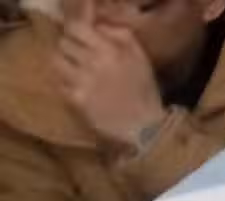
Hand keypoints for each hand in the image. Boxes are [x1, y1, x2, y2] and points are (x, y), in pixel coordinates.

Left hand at [53, 0, 165, 147]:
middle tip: (79, 58)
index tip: (81, 39)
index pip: (76, 28)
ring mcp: (83, 81)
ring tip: (74, 72)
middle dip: (71, 49)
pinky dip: (67, 85)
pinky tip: (78, 90)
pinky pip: (61, 84)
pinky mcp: (77, 99)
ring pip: (57, 62)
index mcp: (110, 50)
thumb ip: (122, 36)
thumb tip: (99, 27)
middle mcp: (93, 62)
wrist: (146, 128)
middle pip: (64, 44)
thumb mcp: (141, 58)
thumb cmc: (144, 92)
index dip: (77, 33)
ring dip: (65, 65)